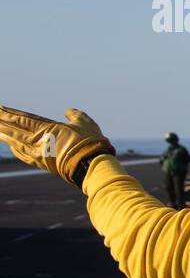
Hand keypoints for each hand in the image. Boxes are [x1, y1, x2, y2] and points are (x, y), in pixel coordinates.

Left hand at [0, 105, 115, 186]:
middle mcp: (38, 141)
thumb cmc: (90, 143)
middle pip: (14, 129)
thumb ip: (75, 116)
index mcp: (47, 129)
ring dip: (4, 135)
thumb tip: (68, 110)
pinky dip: (16, 148)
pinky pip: (24, 154)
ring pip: (16, 142)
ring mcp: (38, 153)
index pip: (22, 119)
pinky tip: (11, 145)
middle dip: (1, 122)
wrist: (92, 166)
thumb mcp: (85, 123)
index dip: (8, 113)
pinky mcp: (42, 163)